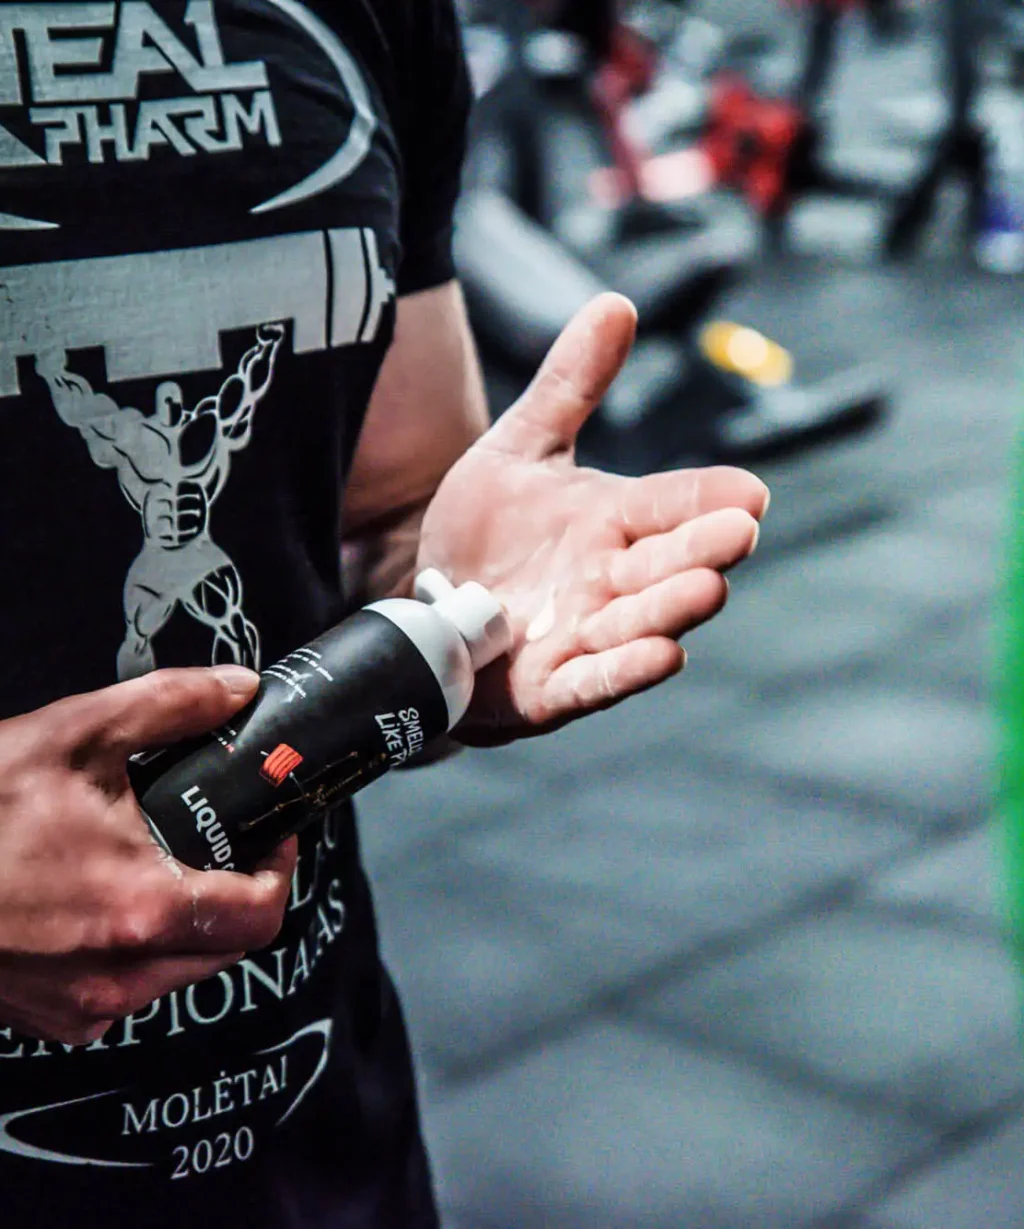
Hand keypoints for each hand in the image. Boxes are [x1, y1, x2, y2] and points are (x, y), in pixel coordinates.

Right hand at [0, 667, 295, 1043]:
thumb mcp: (75, 734)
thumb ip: (171, 705)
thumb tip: (238, 688)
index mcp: (141, 909)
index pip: (260, 914)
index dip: (281, 870)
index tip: (271, 836)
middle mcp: (118, 976)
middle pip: (228, 948)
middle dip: (239, 895)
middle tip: (222, 845)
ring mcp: (81, 1008)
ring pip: (179, 975)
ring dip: (190, 925)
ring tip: (161, 864)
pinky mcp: (49, 1018)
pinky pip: (124, 993)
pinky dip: (136, 951)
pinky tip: (106, 902)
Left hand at [417, 295, 769, 744]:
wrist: (431, 609)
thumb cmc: (486, 534)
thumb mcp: (518, 450)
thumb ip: (568, 386)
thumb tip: (617, 302)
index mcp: (613, 521)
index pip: (672, 504)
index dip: (709, 498)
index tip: (751, 493)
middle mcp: (612, 580)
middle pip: (667, 564)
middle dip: (703, 549)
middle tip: (741, 530)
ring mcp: (586, 637)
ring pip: (640, 622)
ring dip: (671, 607)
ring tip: (707, 588)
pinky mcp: (552, 689)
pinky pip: (595, 680)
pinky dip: (627, 670)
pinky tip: (664, 654)